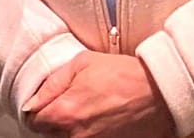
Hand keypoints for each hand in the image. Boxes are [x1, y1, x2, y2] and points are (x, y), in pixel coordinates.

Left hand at [23, 53, 175, 137]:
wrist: (160, 91)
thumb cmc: (125, 74)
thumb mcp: (83, 62)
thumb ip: (52, 82)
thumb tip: (32, 102)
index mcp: (64, 112)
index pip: (34, 120)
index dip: (39, 108)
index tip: (49, 101)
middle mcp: (74, 135)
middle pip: (49, 134)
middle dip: (54, 120)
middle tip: (73, 103)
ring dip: (70, 129)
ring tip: (89, 111)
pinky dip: (87, 133)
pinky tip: (100, 121)